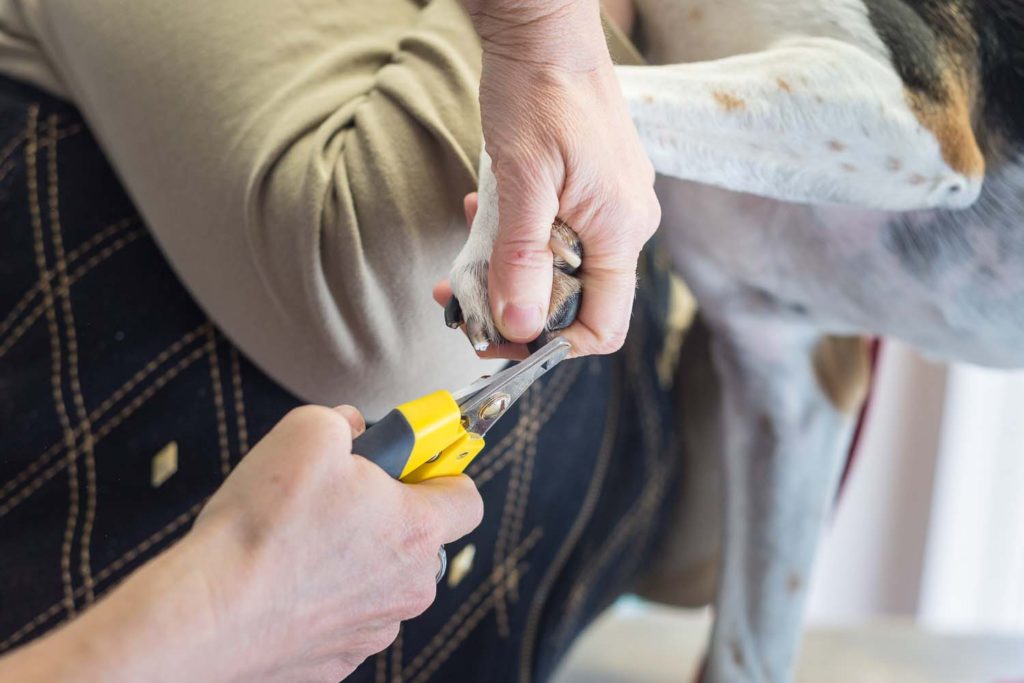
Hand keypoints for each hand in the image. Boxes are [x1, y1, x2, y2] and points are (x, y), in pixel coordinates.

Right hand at [0, 406, 482, 682]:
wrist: (206, 616)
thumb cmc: (263, 526)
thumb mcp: (309, 431)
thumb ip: (347, 421)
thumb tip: (354, 427)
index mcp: (418, 530)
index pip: (467, 497)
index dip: (440, 470)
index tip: (412, 459)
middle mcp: (410, 588)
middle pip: (422, 541)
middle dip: (390, 512)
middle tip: (341, 495)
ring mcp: (374, 630)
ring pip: (381, 581)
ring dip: (355, 558)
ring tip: (300, 542)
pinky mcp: (337, 661)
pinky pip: (344, 617)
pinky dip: (323, 598)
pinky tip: (284, 583)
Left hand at [465, 0, 660, 354]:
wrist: (543, 29)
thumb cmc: (539, 93)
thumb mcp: (522, 183)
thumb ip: (521, 260)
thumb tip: (519, 327)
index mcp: (621, 230)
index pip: (604, 324)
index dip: (552, 345)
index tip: (500, 339)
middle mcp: (625, 223)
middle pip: (575, 300)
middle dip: (516, 306)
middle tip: (461, 300)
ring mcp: (611, 204)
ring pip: (561, 268)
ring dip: (509, 272)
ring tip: (463, 257)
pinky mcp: (593, 188)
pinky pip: (559, 234)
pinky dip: (520, 239)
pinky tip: (486, 217)